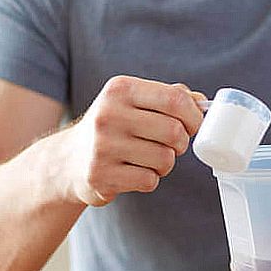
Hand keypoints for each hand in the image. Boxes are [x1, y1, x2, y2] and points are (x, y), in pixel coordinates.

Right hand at [61, 75, 205, 205]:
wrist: (68, 161)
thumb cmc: (111, 128)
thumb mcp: (132, 102)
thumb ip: (168, 97)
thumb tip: (202, 102)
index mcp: (120, 89)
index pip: (175, 99)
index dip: (194, 116)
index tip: (193, 125)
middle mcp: (108, 114)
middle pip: (174, 132)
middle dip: (180, 143)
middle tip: (171, 145)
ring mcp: (102, 146)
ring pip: (165, 159)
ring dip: (164, 164)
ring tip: (147, 159)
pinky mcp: (101, 175)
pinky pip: (149, 180)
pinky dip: (149, 179)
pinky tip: (133, 172)